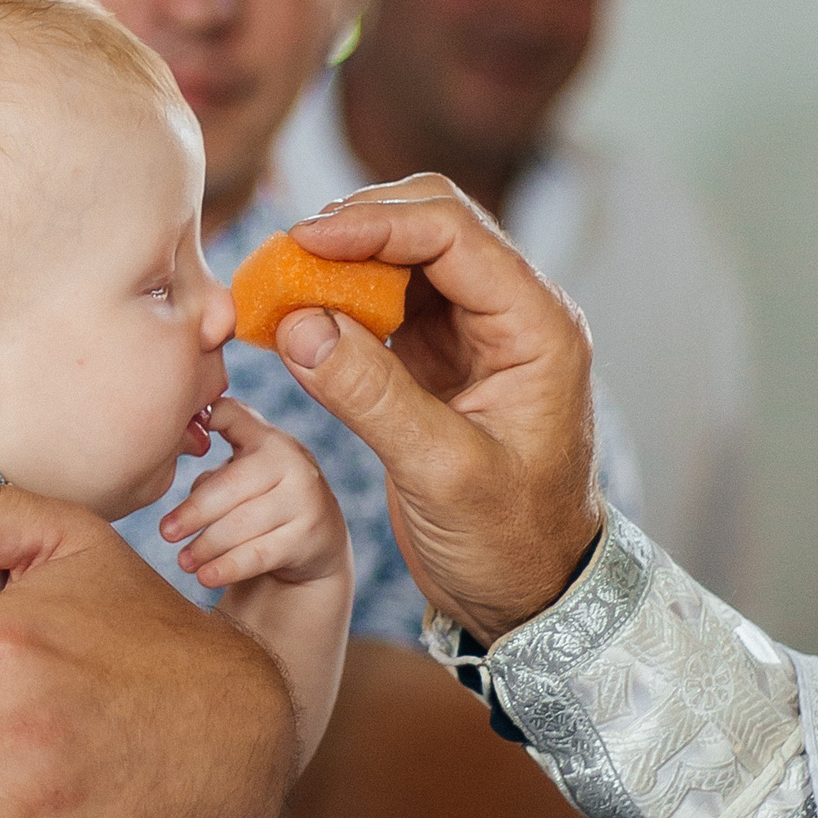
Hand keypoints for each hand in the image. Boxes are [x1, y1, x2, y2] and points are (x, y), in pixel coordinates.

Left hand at [157, 398, 347, 589]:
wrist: (317, 543)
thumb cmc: (264, 503)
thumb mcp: (245, 476)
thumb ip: (216, 469)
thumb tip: (181, 463)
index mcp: (269, 439)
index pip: (234, 417)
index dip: (211, 416)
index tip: (172, 424)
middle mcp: (293, 462)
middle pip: (230, 485)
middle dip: (194, 512)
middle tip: (166, 532)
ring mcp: (306, 499)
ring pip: (242, 523)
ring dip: (207, 545)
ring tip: (184, 561)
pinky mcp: (309, 536)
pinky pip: (259, 554)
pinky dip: (228, 567)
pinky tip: (206, 577)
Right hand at [279, 177, 603, 641]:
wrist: (531, 595)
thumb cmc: (511, 542)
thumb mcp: (443, 473)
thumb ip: (372, 396)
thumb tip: (299, 325)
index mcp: (538, 326)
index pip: (454, 233)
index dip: (375, 223)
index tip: (304, 240)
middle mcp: (512, 315)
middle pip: (429, 226)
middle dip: (354, 230)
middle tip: (283, 258)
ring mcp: (473, 334)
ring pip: (401, 259)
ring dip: (340, 264)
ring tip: (279, 286)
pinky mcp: (437, 360)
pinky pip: (383, 305)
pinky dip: (337, 303)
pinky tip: (296, 322)